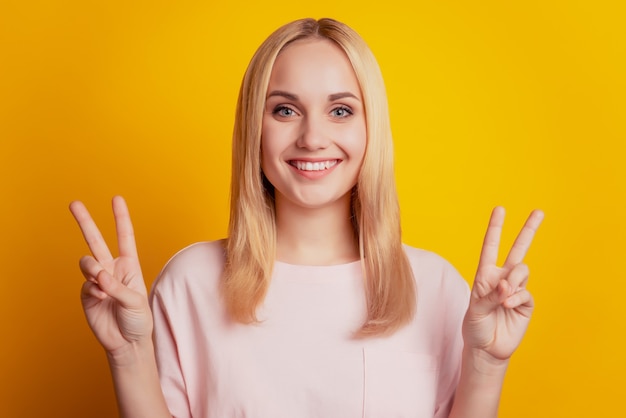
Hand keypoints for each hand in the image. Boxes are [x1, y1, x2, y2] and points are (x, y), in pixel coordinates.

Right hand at [70, 196, 152, 353]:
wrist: (127, 343)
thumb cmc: (139, 320)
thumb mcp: (136, 301)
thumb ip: (118, 287)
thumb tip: (99, 276)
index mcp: (130, 265)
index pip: (125, 236)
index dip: (121, 217)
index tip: (116, 198)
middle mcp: (112, 269)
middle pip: (96, 240)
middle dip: (86, 221)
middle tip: (74, 203)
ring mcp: (98, 281)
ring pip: (87, 262)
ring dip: (92, 268)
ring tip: (101, 281)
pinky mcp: (87, 295)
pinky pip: (86, 284)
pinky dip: (93, 290)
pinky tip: (101, 299)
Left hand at [463, 206, 543, 361]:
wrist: (486, 348)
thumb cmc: (476, 326)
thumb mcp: (476, 309)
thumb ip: (491, 294)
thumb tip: (508, 285)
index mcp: (485, 274)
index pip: (491, 247)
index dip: (495, 228)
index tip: (500, 209)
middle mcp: (502, 278)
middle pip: (518, 249)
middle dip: (528, 230)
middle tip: (539, 211)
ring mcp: (516, 289)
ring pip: (522, 270)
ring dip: (513, 280)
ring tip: (503, 296)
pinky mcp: (526, 303)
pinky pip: (525, 292)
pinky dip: (516, 297)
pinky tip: (508, 306)